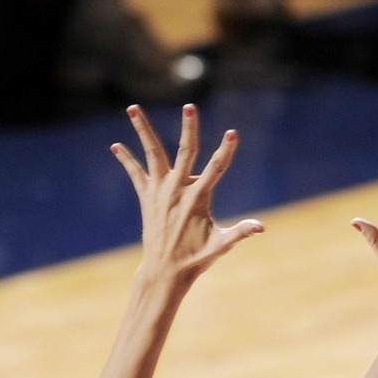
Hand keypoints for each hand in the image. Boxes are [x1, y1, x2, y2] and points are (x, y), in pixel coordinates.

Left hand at [111, 105, 262, 284]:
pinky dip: (126, 159)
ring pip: (151, 153)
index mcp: (198, 199)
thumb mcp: (221, 245)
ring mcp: (159, 191)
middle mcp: (176, 190)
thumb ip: (240, 233)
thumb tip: (261, 227)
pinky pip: (135, 173)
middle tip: (190, 107)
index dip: (225, 151)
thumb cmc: (197, 258)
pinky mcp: (146, 197)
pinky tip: (116, 146)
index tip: (232, 133)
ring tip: (132, 107)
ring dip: (142, 129)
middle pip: (184, 152)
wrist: (164, 270)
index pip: (216, 169)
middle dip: (188, 129)